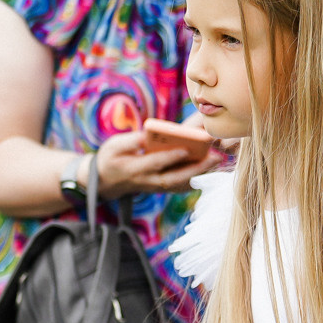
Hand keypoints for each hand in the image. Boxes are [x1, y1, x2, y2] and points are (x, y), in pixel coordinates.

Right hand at [93, 129, 208, 198]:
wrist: (106, 181)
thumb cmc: (111, 158)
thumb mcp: (114, 146)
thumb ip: (132, 141)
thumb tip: (150, 135)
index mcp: (134, 168)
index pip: (155, 163)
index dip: (170, 157)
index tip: (186, 148)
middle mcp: (147, 181)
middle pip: (174, 178)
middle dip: (195, 169)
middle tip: (214, 157)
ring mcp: (155, 187)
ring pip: (180, 184)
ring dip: (199, 174)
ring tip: (217, 159)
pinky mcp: (161, 188)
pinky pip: (181, 186)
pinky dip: (196, 178)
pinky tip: (210, 168)